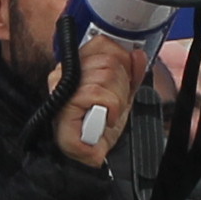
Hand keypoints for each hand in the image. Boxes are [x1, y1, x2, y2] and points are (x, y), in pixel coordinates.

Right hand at [50, 30, 146, 168]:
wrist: (91, 156)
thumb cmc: (100, 128)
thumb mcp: (122, 96)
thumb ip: (131, 73)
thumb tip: (137, 54)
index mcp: (77, 65)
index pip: (102, 43)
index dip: (121, 59)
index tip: (124, 79)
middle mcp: (65, 71)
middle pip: (108, 60)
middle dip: (122, 84)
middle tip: (117, 103)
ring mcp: (62, 85)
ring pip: (105, 75)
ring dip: (117, 98)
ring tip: (111, 112)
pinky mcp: (64, 101)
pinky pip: (98, 92)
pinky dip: (110, 107)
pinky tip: (108, 118)